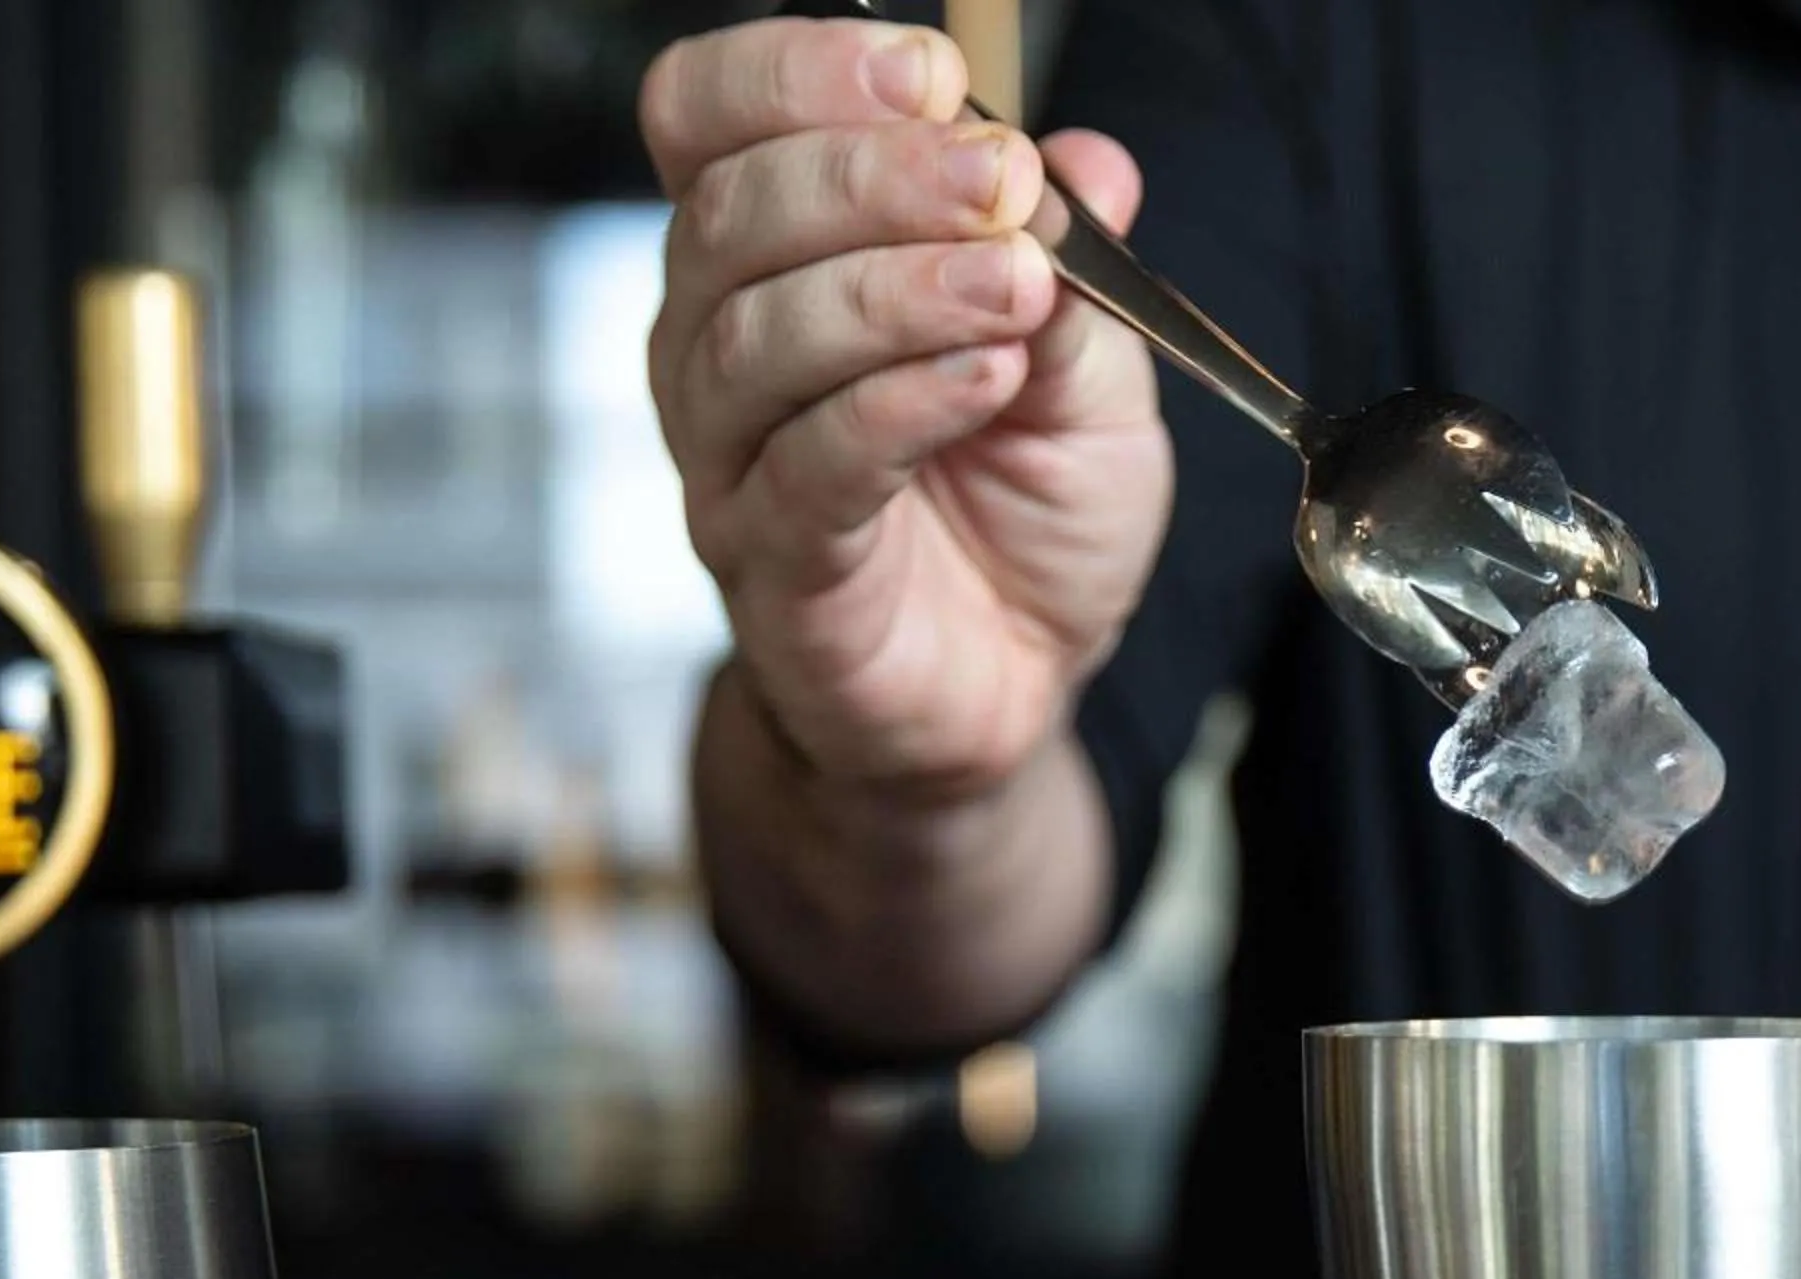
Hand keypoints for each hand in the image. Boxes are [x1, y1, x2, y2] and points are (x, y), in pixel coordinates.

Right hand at [639, 17, 1172, 789]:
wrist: (1014, 682)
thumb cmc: (1026, 514)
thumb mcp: (1089, 373)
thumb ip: (1078, 269)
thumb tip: (1090, 165)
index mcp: (772, 256)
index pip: (710, 118)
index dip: (798, 74)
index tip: (936, 76)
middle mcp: (718, 340)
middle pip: (735, 213)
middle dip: (877, 179)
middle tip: (999, 185)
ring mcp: (732, 457)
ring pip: (758, 337)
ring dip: (897, 292)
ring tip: (1016, 290)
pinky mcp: (774, 562)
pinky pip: (810, 464)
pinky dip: (901, 405)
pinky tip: (984, 377)